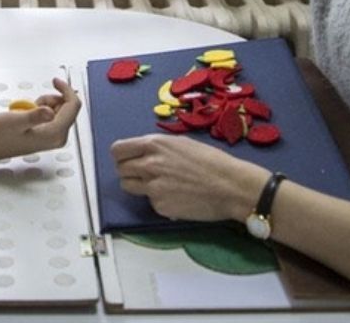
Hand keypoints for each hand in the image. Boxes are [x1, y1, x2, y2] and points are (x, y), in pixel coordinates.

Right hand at [0, 79, 81, 163]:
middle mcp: (57, 138)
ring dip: (46, 103)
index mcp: (54, 134)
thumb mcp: (16, 121)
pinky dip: (42, 109)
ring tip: (29, 109)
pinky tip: (29, 114)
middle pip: (68, 108)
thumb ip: (34, 116)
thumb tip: (50, 112)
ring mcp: (53, 137)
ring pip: (60, 110)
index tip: (56, 81)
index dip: (66, 90)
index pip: (73, 107)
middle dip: (53, 99)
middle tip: (35, 102)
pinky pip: (52, 115)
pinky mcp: (47, 134)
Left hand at [111, 134, 266, 221]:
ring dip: (138, 185)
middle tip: (144, 173)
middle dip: (129, 171)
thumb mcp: (181, 143)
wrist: (231, 186)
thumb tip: (143, 153)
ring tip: (158, 184)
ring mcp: (152, 187)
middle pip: (120, 169)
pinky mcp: (159, 206)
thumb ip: (158, 148)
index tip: (126, 159)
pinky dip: (158, 200)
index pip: (118, 150)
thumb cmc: (212, 161)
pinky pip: (149, 201)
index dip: (121, 155)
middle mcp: (148, 164)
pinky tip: (176, 196)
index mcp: (154, 144)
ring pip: (128, 186)